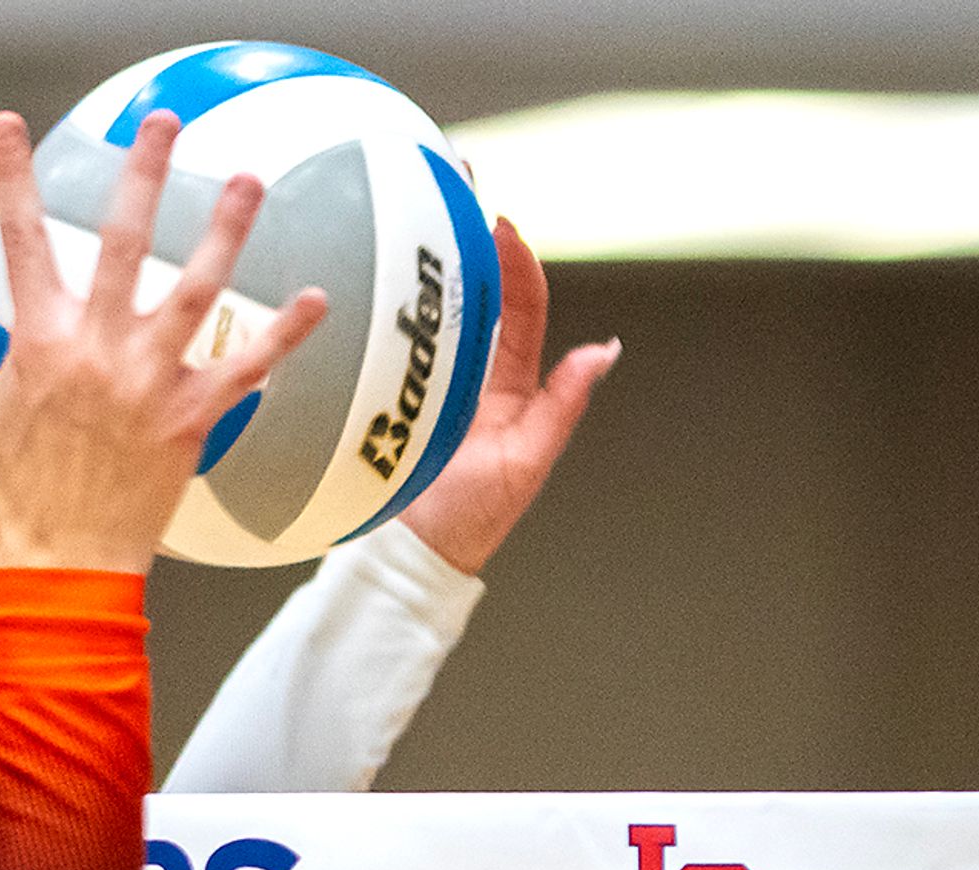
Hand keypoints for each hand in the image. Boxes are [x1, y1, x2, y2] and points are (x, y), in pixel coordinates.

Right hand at [0, 112, 326, 575]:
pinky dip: (285, 335)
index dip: (10, 177)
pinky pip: (247, 367)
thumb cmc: (7, 490)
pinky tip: (316, 297)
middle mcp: (97, 349)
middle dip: (144, 174)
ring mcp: (150, 381)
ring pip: (197, 289)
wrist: (61, 564)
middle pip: (126, 242)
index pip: (21, 240)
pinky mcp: (192, 418)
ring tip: (248, 180)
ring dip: (227, 231)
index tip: (8, 125)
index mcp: (37, 341)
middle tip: (162, 120)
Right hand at [397, 220, 615, 576]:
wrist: (408, 556)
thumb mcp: (527, 459)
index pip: (522, 310)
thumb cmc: (470, 519)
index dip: (517, 265)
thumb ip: (563, 405)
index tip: (501, 227)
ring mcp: (425, 384)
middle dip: (471, 249)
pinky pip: (388, 345)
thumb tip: (604, 351)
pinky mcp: (384, 395)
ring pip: (433, 315)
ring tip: (418, 228)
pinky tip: (374, 286)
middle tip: (455, 204)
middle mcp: (471, 377)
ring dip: (429, 270)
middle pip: (476, 299)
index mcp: (511, 387)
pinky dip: (386, 311)